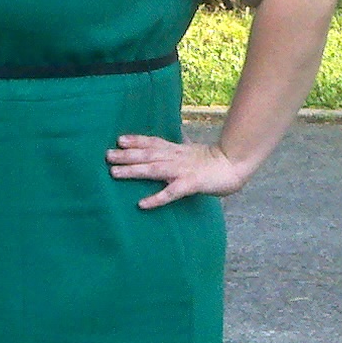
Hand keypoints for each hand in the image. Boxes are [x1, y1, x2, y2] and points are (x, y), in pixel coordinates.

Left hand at [107, 134, 249, 209]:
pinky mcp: (191, 184)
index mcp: (177, 150)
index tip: (119, 139)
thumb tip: (177, 138)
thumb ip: (182, 147)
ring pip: (154, 169)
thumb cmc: (215, 160)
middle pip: (147, 154)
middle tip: (107, 156)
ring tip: (115, 174)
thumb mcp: (194, 150)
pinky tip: (142, 204)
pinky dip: (156, 198)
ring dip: (133, 171)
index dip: (136, 140)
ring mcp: (182, 170)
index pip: (153, 142)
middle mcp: (176, 157)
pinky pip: (171, 193)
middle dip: (126, 155)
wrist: (235, 164)